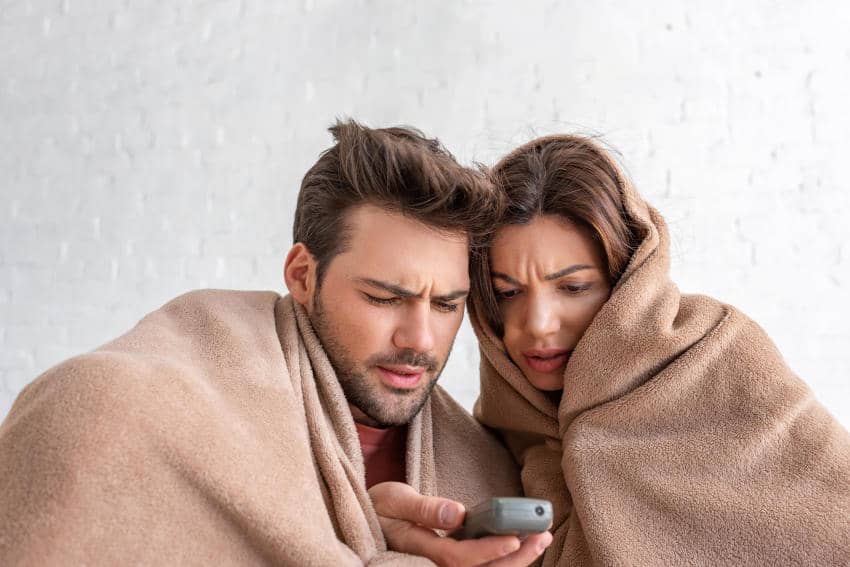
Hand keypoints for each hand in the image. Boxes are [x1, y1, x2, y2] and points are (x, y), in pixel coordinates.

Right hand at [369, 482, 551, 566]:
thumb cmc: (381, 507)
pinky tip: (524, 545)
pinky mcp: (451, 562)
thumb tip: (458, 514)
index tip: (514, 538)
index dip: (488, 551)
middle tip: (542, 535)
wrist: (371, 519)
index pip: (459, 559)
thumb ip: (424, 508)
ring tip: (541, 538)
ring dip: (516, 560)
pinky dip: (505, 559)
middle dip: (515, 559)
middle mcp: (434, 565)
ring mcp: (443, 566)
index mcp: (419, 550)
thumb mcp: (395, 500)